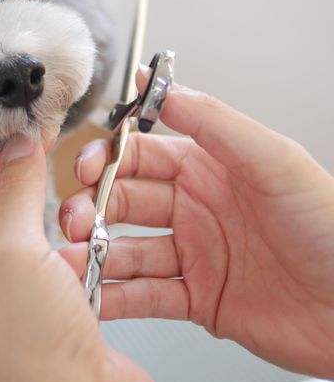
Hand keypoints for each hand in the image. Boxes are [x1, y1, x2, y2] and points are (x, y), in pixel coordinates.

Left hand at [0, 136, 154, 381]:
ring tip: (65, 194)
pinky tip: (85, 236)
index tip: (15, 138)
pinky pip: (52, 261)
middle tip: (41, 150)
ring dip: (46, 215)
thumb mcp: (19, 256)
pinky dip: (69, 244)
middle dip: (14, 184)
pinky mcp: (46, 311)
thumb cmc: (36, 353)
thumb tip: (19, 147)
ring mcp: (8, 303)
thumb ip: (17, 195)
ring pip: (23, 236)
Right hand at [60, 76, 333, 377]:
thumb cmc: (332, 228)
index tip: (85, 168)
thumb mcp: (274, 160)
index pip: (141, 155)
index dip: (108, 159)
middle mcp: (196, 209)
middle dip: (91, 208)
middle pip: (123, 202)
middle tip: (73, 220)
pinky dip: (115, 297)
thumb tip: (159, 82)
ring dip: (95, 253)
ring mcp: (195, 254)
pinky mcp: (198, 299)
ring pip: (127, 249)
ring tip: (76, 262)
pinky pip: (145, 296)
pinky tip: (96, 296)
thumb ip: (213, 121)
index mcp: (209, 169)